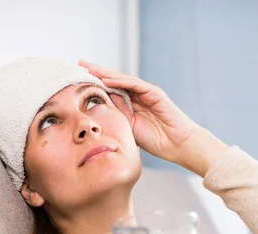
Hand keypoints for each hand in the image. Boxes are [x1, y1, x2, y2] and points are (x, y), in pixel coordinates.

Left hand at [78, 59, 201, 163]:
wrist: (178, 145)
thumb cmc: (157, 142)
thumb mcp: (130, 128)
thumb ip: (118, 115)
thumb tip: (103, 103)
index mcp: (133, 105)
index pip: (112, 91)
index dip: (96, 84)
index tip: (79, 80)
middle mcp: (139, 96)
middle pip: (115, 80)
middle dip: (97, 72)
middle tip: (80, 64)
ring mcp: (147, 92)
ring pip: (123, 79)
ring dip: (105, 73)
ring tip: (89, 68)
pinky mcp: (154, 92)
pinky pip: (134, 84)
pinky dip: (120, 80)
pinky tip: (106, 78)